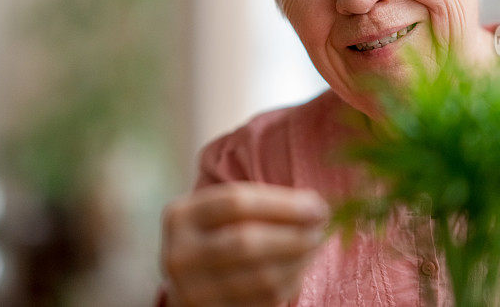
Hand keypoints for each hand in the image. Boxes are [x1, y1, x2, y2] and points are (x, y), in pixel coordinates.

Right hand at [161, 181, 328, 305]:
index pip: (236, 203)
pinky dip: (290, 283)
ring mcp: (193, 292)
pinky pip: (264, 300)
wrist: (189, 281)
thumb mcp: (222, 212)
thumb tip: (315, 207)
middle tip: (320, 229)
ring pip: (260, 277)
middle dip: (294, 235)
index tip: (317, 206)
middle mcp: (179, 255)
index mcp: (180, 216)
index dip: (283, 204)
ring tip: (314, 246)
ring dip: (299, 261)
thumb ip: (261, 203)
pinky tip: (299, 268)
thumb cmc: (218, 233)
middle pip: (247, 242)